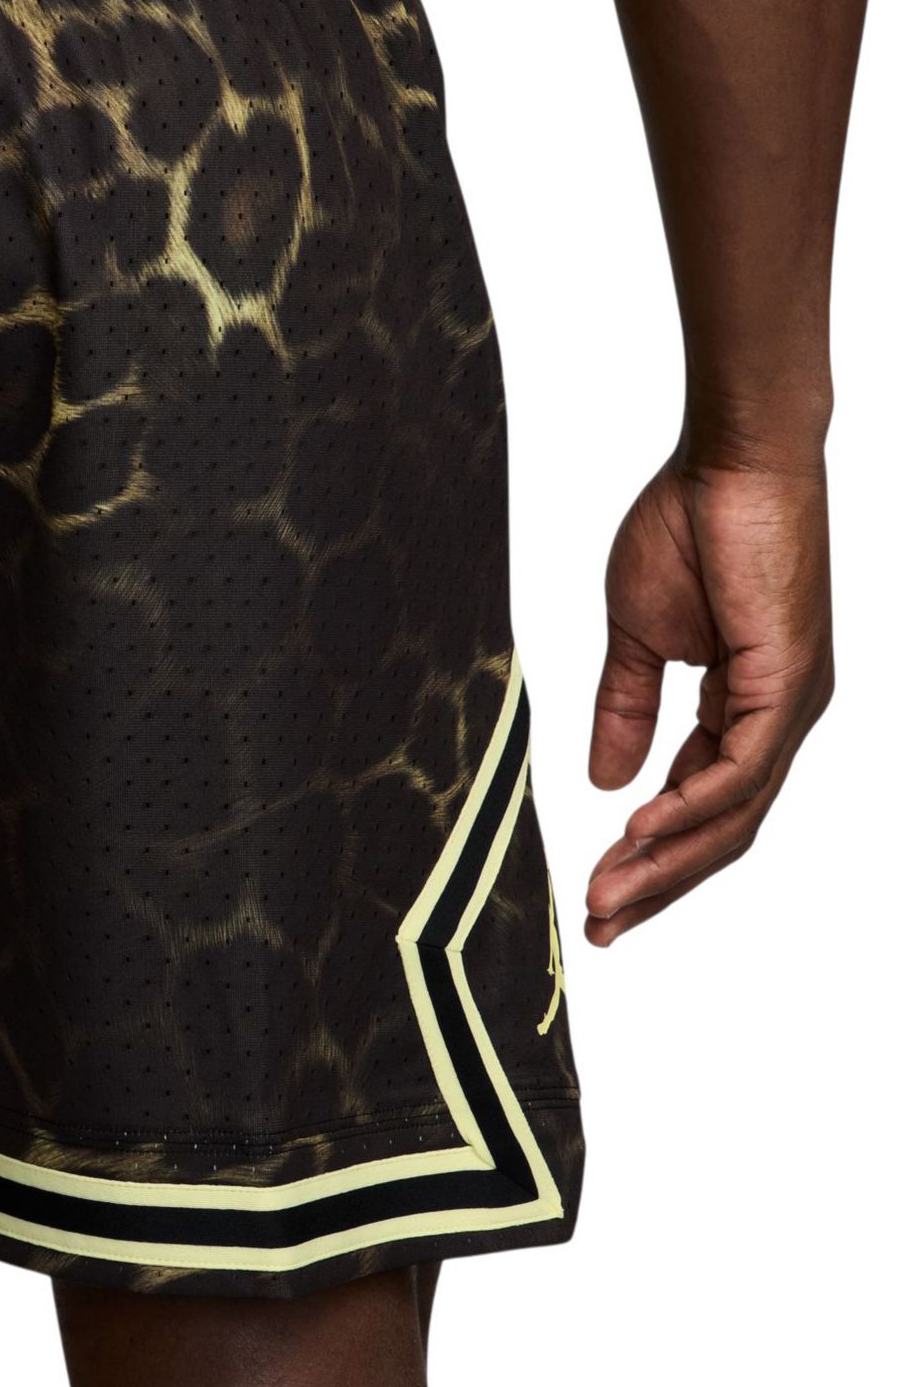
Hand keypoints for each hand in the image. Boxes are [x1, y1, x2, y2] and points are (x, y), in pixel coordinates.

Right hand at [584, 455, 832, 944]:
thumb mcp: (638, 636)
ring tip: (608, 895)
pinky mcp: (788, 682)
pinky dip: (692, 807)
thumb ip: (625, 707)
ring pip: (734, 814)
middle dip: (658, 884)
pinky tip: (642, 829)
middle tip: (600, 926)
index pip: (702, 804)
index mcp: (746, 707)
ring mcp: (791, 704)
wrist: (730, 460)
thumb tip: (604, 778)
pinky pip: (742, 769)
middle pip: (722, 830)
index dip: (650, 854)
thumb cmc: (689, 525)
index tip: (596, 893)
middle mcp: (779, 718)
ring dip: (667, 861)